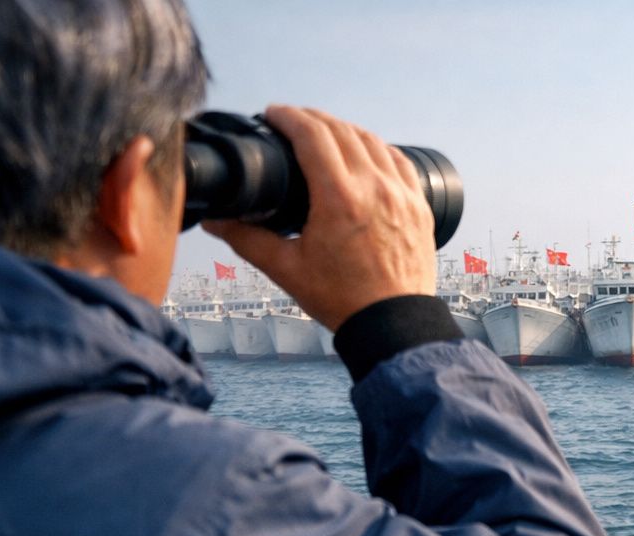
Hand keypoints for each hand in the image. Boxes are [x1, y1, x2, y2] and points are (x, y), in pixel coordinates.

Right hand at [202, 105, 435, 329]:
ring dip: (344, 129)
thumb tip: (214, 221)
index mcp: (340, 198)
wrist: (393, 324)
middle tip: (291, 122)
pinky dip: (378, 149)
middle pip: (341, 130)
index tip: (272, 114)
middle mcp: (375, 188)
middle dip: (311, 118)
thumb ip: (247, 239)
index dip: (288, 116)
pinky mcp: (419, 207)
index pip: (312, 134)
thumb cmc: (343, 300)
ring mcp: (402, 195)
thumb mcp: (287, 269)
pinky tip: (365, 152)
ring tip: (324, 133)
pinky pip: (399, 162)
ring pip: (372, 141)